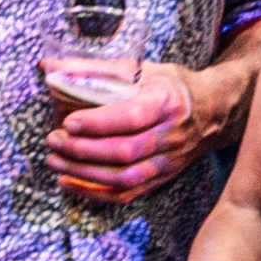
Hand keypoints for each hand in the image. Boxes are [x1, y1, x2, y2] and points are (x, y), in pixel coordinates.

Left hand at [45, 62, 209, 201]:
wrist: (211, 111)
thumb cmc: (168, 85)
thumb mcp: (138, 68)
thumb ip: (92, 68)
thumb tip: (49, 67)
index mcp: (165, 102)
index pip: (132, 117)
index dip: (98, 123)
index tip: (67, 121)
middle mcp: (171, 136)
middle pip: (126, 151)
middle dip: (83, 150)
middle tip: (53, 140)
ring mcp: (169, 161)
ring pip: (126, 177)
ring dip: (85, 174)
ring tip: (54, 162)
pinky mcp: (163, 178)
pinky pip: (129, 193)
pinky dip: (97, 193)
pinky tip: (70, 182)